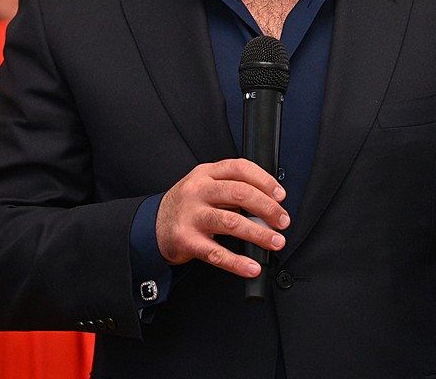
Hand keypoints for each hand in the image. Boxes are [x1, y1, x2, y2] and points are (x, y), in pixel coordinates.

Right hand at [156, 159, 288, 277]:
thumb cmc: (187, 206)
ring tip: (275, 242)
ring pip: (232, 222)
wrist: (152, 227)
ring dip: (259, 234)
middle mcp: (198, 191)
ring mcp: (191, 216)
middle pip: (239, 193)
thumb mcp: (205, 186)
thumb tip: (268, 203)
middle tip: (282, 221)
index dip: (265, 180)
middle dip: (268, 208)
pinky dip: (237, 263)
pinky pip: (216, 253)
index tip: (280, 195)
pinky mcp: (187, 241)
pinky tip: (251, 267)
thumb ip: (231, 188)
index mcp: (206, 173)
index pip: (240, 168)